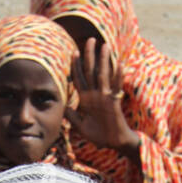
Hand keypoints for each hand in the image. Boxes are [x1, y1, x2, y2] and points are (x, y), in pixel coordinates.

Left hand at [67, 37, 140, 156]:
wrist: (114, 143)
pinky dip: (118, 75)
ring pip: (103, 75)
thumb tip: (62, 107)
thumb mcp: (81, 126)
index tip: (74, 53)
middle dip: (90, 56)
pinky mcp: (114, 101)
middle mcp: (95, 95)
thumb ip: (72, 116)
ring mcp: (105, 97)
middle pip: (91, 71)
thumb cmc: (99, 135)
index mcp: (86, 99)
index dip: (76, 67)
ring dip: (103, 60)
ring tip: (104, 45)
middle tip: (90, 40)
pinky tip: (119, 64)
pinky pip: (117, 86)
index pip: (79, 79)